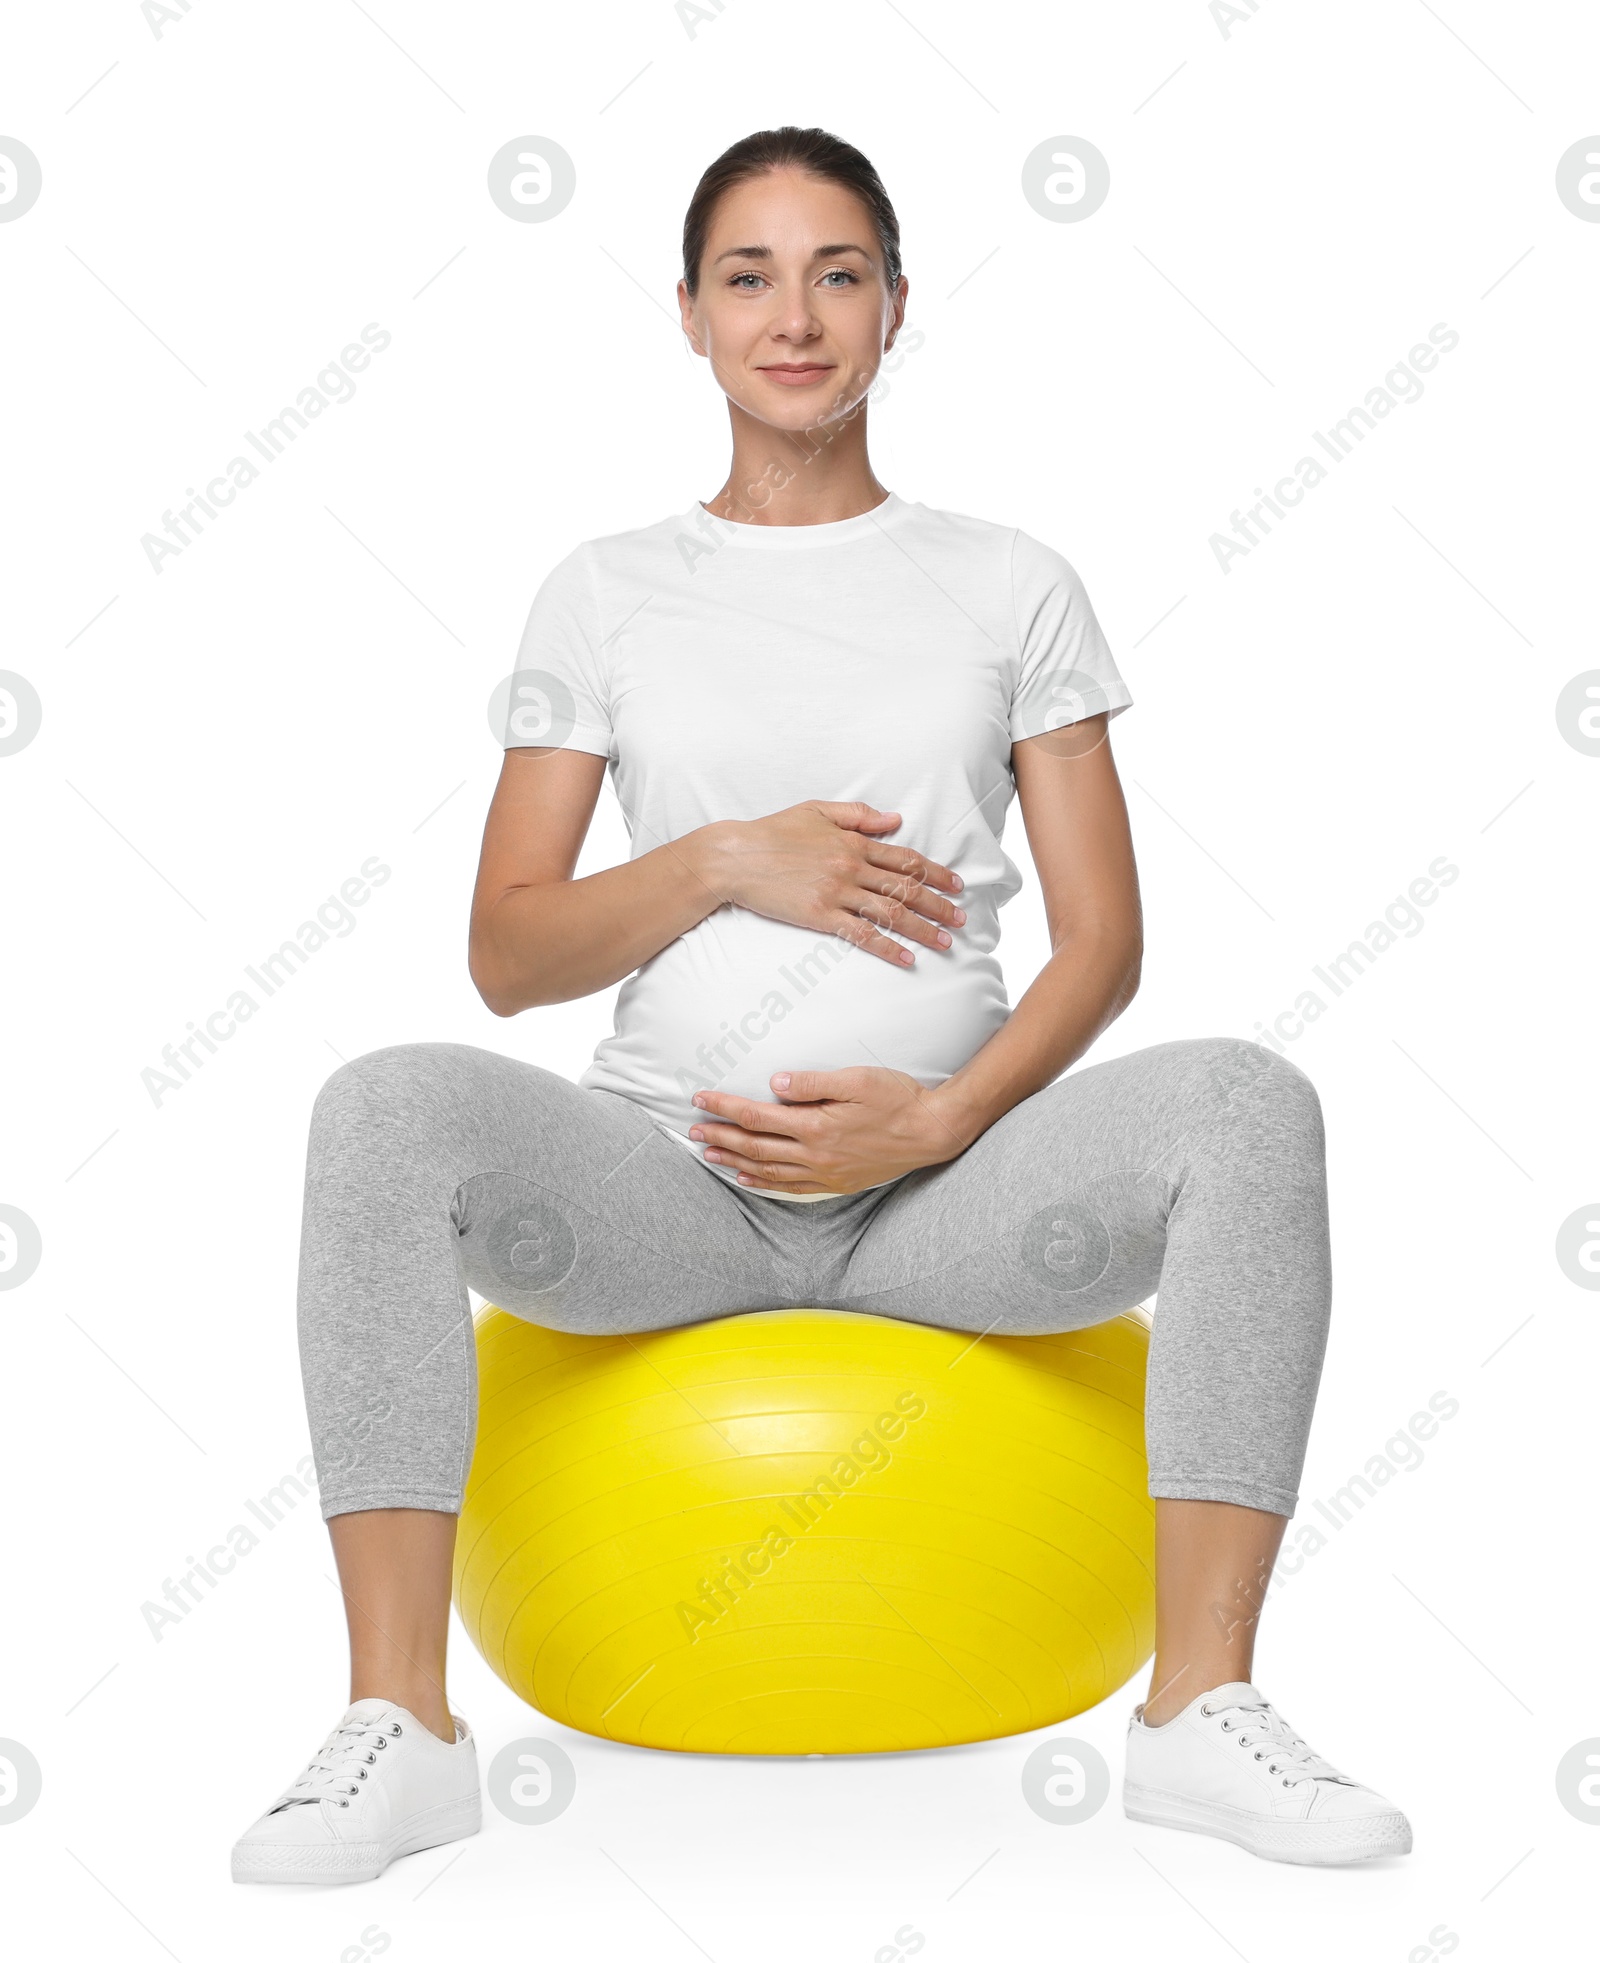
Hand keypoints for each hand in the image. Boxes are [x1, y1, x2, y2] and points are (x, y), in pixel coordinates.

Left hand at [688, 1066, 978, 1194]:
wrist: (932, 1132)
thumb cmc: (897, 1098)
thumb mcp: (856, 1079)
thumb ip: (812, 1083)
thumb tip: (773, 1083)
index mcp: (815, 1126)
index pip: (756, 1117)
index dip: (724, 1107)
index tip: (700, 1099)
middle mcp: (815, 1155)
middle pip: (754, 1147)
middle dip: (719, 1137)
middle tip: (691, 1131)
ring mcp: (825, 1172)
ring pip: (768, 1170)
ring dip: (734, 1161)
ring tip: (708, 1154)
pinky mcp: (837, 1181)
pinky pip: (791, 1187)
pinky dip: (765, 1183)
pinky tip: (748, 1178)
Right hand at [689, 802, 965, 968]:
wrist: (736, 857)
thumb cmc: (772, 831)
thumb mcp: (817, 810)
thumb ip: (858, 815)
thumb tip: (895, 820)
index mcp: (854, 841)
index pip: (905, 859)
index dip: (935, 873)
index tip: (957, 885)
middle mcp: (852, 867)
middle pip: (906, 888)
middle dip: (938, 905)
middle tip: (962, 919)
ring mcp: (837, 892)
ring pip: (891, 912)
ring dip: (922, 929)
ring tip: (945, 942)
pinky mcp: (821, 915)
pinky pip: (861, 934)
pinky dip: (887, 947)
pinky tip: (906, 959)